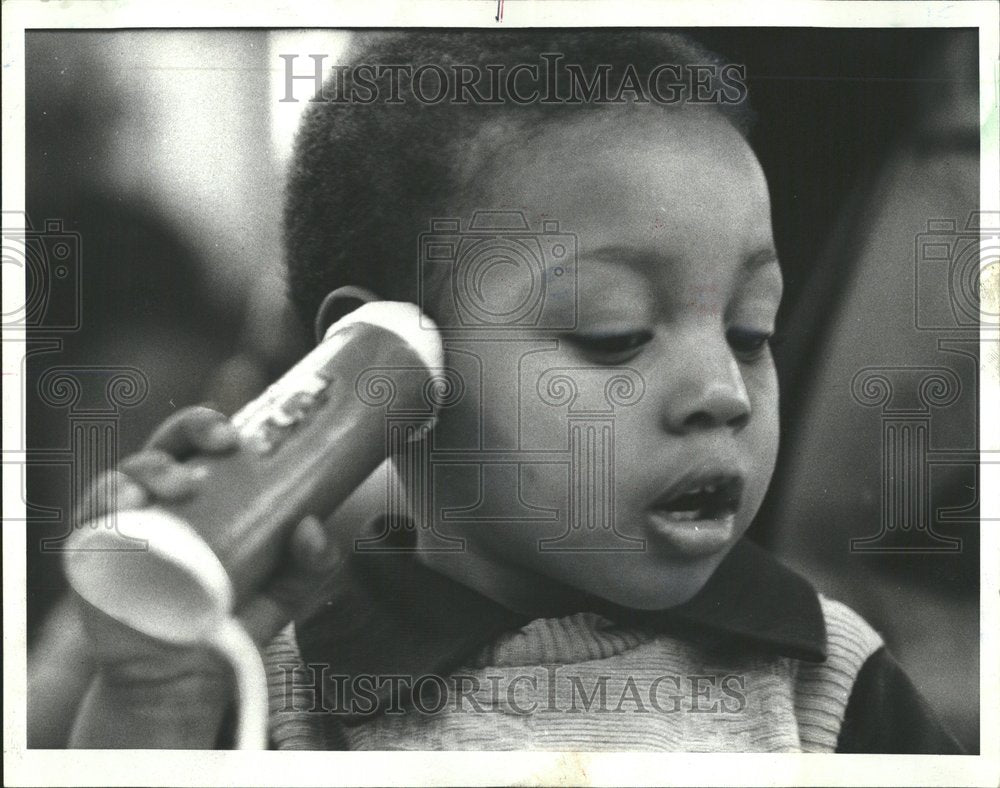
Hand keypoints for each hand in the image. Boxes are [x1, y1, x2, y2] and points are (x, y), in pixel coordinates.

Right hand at [68, 405, 345, 746]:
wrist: (179, 679)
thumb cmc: (226, 620)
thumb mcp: (281, 592)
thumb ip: (310, 563)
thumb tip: (315, 527)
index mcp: (202, 497)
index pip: (201, 445)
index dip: (213, 427)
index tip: (238, 437)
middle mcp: (159, 502)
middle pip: (165, 446)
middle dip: (189, 431)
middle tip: (221, 445)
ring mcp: (123, 525)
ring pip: (126, 475)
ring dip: (151, 469)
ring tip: (179, 486)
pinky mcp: (92, 556)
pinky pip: (90, 518)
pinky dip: (105, 502)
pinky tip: (129, 505)